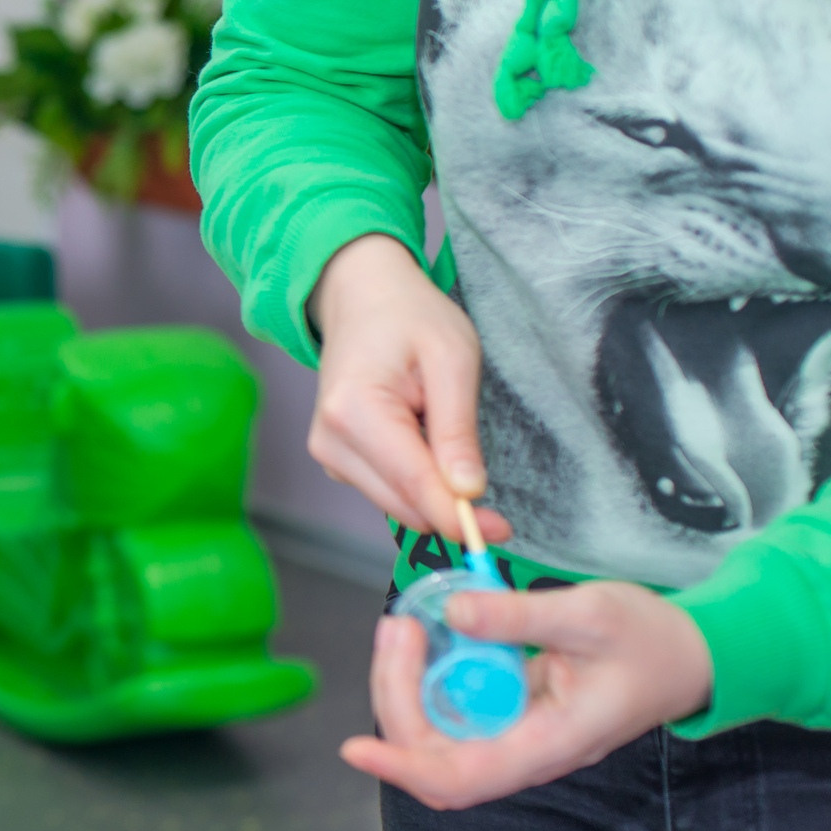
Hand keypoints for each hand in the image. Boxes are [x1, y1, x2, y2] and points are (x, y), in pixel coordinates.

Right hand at [309, 234, 510, 544]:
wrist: (362, 297)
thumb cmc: (410, 318)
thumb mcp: (453, 360)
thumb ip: (457, 430)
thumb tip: (466, 492)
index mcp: (355, 411)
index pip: (413, 484)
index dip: (459, 516)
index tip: (501, 532)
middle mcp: (331, 441)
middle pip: (404, 504)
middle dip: (451, 508)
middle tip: (500, 509)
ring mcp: (328, 452)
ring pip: (397, 504)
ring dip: (434, 492)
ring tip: (445, 433)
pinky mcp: (335, 459)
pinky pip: (388, 491)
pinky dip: (417, 483)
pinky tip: (424, 441)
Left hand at [342, 580, 713, 808]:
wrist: (694, 655)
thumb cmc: (649, 638)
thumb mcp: (589, 613)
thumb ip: (520, 617)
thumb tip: (454, 614)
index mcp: (552, 742)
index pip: (463, 777)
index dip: (404, 768)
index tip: (354, 749)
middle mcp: (529, 752)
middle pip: (437, 758)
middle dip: (398, 699)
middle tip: (397, 629)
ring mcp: (519, 738)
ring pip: (440, 736)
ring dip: (408, 686)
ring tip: (405, 626)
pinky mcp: (514, 718)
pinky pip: (457, 712)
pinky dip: (430, 679)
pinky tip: (428, 636)